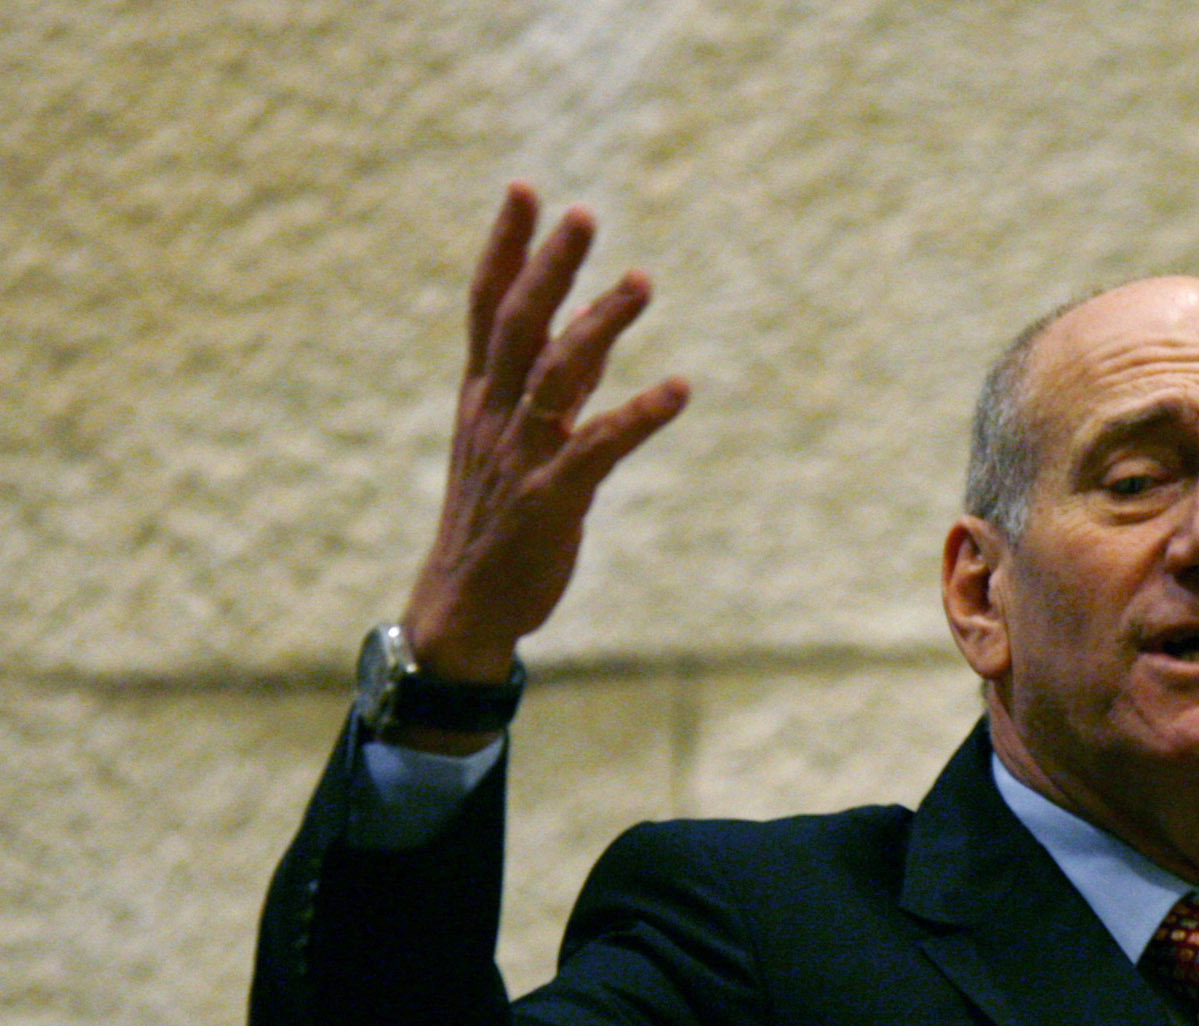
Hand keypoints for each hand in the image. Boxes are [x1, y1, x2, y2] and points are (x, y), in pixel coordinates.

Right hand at [398, 183, 689, 688]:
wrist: (465, 607)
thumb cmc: (496, 521)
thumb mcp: (508, 440)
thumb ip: (546, 381)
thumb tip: (580, 322)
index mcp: (482, 397)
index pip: (486, 305)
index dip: (505, 247)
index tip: (526, 190)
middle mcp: (495, 415)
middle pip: (517, 324)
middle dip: (548, 266)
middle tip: (583, 213)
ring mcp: (521, 454)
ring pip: (556, 374)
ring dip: (600, 325)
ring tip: (643, 281)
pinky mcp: (553, 498)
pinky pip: (599, 446)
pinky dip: (639, 415)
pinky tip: (678, 388)